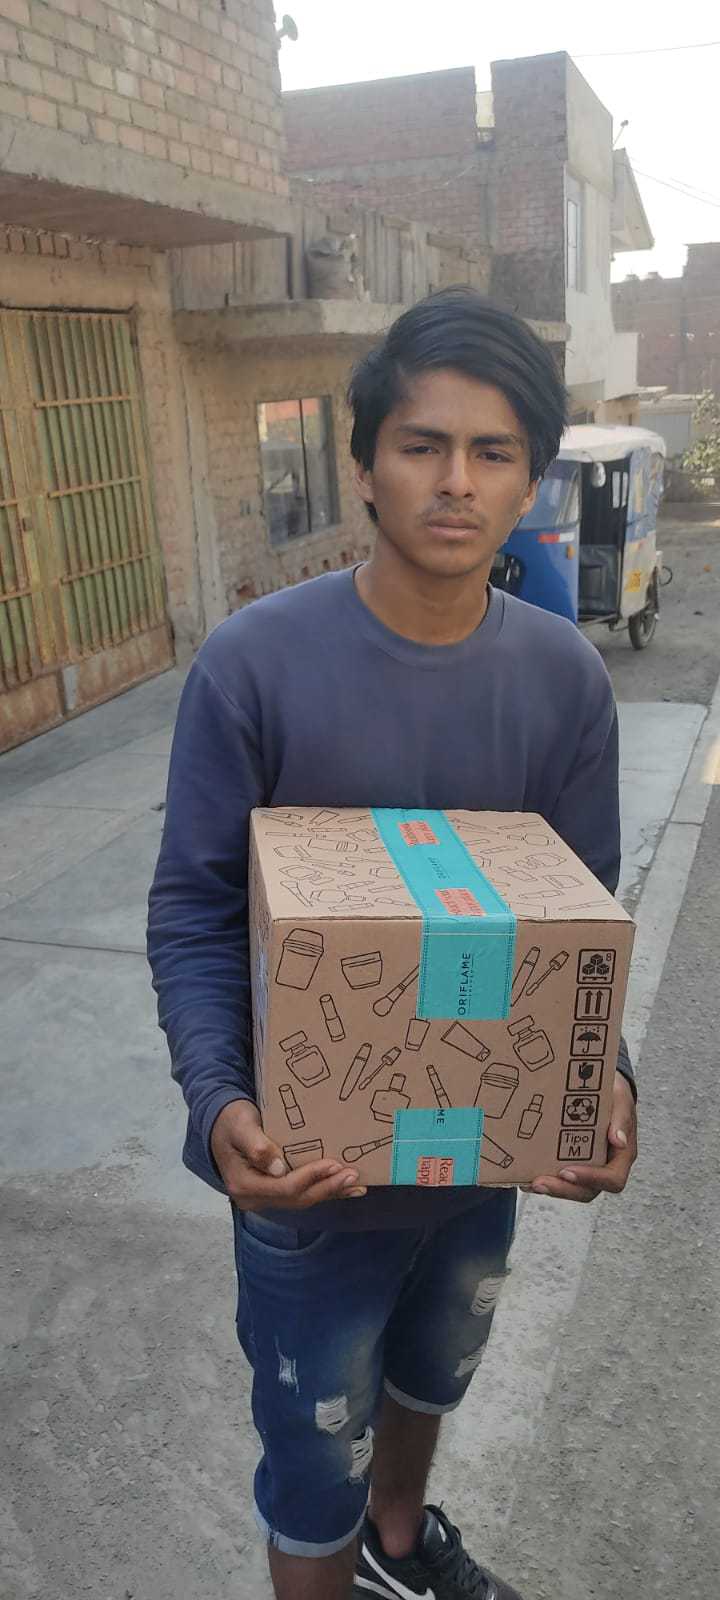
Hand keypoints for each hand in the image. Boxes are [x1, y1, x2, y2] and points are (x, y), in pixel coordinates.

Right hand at [210, 1100, 366, 1209]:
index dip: (310, 1177)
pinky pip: (300, 1195)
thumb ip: (256, 1146)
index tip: (333, 1164)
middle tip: (353, 1176)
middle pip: (296, 1198)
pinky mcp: (273, 1191)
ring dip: (330, 1192)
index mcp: (244, 1184)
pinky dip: (323, 1191)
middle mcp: (253, 1197)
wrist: (220, 1124)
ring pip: (302, 1199)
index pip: (284, 1187)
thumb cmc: (230, 1120)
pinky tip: (344, 1190)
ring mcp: (264, 1197)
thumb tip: (277, 1168)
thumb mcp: (240, 1126)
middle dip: (327, 1188)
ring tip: (356, 1185)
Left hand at [521, 1071, 637, 1203]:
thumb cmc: (614, 1095)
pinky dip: (541, 1177)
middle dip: (562, 1189)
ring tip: (529, 1182)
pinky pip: (557, 1177)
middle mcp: (604, 1166)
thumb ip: (621, 1118)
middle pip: (587, 1190)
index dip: (591, 1179)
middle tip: (539, 1182)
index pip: (612, 1179)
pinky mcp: (570, 1161)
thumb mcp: (620, 1100)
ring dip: (550, 1188)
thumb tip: (619, 1141)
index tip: (568, 1171)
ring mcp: (587, 1166)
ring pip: (570, 1187)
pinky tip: (524, 1175)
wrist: (603, 1086)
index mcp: (621, 1156)